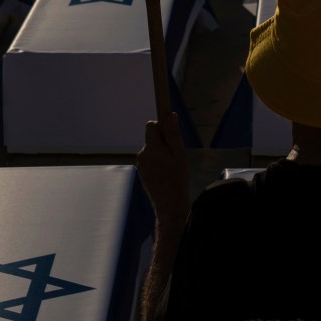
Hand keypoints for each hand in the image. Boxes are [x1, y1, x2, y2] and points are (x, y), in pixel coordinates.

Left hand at [135, 115, 189, 235]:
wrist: (169, 204)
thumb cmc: (177, 179)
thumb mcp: (179, 154)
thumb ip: (173, 134)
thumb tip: (170, 115)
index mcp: (152, 148)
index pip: (151, 126)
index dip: (161, 125)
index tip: (171, 129)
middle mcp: (142, 154)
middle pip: (152, 137)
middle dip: (164, 141)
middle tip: (176, 155)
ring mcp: (141, 163)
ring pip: (152, 148)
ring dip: (161, 152)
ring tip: (171, 167)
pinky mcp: (141, 170)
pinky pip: (150, 158)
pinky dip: (158, 161)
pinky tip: (166, 173)